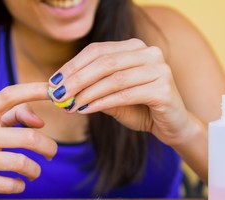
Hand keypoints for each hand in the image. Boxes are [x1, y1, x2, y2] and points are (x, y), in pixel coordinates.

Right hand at [0, 83, 56, 199]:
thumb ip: (14, 116)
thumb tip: (41, 122)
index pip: (9, 96)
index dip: (34, 90)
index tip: (54, 90)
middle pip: (27, 137)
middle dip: (48, 147)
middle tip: (51, 153)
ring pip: (21, 163)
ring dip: (35, 170)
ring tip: (34, 172)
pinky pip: (8, 185)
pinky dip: (20, 186)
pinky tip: (18, 184)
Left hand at [49, 39, 194, 146]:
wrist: (172, 126)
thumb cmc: (140, 109)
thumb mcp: (111, 98)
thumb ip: (91, 90)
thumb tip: (60, 90)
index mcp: (135, 48)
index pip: (98, 51)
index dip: (72, 66)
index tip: (53, 82)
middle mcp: (149, 52)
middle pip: (105, 62)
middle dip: (77, 79)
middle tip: (58, 95)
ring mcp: (159, 68)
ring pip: (114, 78)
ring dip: (87, 93)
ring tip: (70, 105)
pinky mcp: (164, 88)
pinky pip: (126, 94)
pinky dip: (103, 102)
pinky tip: (87, 110)